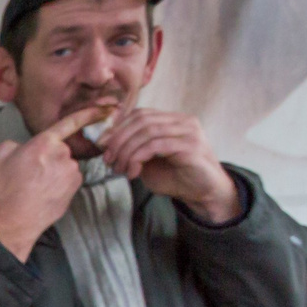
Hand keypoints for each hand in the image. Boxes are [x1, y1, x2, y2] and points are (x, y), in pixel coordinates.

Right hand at [0, 104, 108, 260]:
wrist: (13, 224)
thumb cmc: (2, 192)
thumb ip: (12, 145)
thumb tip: (22, 146)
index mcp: (42, 144)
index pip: (70, 123)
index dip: (89, 113)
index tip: (105, 108)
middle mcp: (62, 155)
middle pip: (60, 148)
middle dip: (48, 156)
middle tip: (28, 173)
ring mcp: (71, 173)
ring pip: (65, 164)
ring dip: (53, 171)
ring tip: (34, 186)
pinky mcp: (75, 188)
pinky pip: (69, 178)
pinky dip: (59, 183)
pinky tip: (44, 193)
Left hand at [98, 107, 241, 223]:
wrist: (202, 193)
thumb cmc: (175, 177)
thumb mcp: (148, 161)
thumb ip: (133, 148)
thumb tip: (106, 143)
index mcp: (173, 120)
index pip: (140, 113)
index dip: (118, 128)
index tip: (104, 147)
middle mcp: (183, 121)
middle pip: (141, 120)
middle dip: (119, 140)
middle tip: (108, 160)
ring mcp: (189, 132)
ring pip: (147, 132)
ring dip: (127, 151)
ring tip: (120, 169)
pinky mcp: (191, 146)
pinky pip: (156, 145)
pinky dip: (138, 158)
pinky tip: (133, 173)